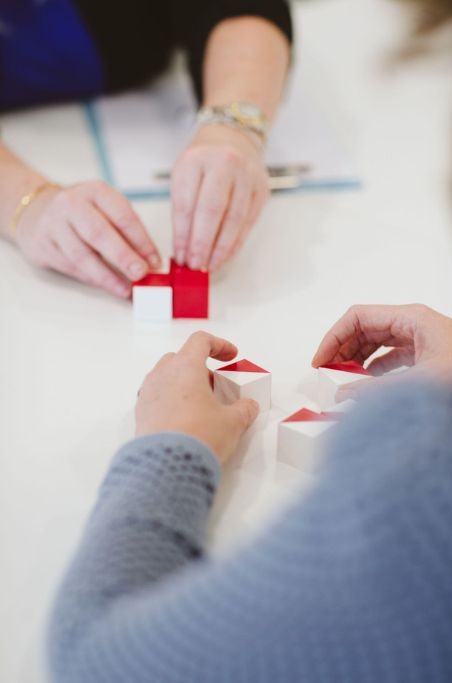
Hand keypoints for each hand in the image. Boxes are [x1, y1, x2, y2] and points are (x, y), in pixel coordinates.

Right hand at [15, 180, 160, 297]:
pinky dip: (91, 279)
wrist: (38, 210)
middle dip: (123, 256)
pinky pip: (70, 266)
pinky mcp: (43, 245)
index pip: (122, 216)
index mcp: (95, 191)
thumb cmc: (82, 212)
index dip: (141, 241)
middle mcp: (72, 204)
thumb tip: (150, 261)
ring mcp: (53, 225)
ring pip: (81, 255)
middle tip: (140, 273)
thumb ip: (128, 233)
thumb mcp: (107, 210)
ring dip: (106, 276)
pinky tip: (106, 285)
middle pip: (99, 233)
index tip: (154, 261)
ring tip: (125, 289)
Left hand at [135, 332, 258, 463]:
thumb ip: (244, 410)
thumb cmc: (199, 436)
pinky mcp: (141, 413)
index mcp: (185, 367)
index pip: (200, 341)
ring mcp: (148, 393)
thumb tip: (248, 407)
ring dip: (184, 384)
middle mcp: (162, 375)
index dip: (219, 345)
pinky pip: (157, 397)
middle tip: (216, 386)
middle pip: (180, 357)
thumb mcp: (232, 423)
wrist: (166, 466)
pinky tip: (184, 420)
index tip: (231, 356)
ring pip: (166, 377)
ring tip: (200, 405)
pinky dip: (171, 400)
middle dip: (200, 367)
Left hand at [171, 124, 268, 271]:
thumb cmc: (204, 161)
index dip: (182, 235)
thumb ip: (182, 210)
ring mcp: (246, 175)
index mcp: (195, 160)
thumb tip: (183, 250)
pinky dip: (235, 242)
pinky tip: (225, 255)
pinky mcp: (261, 189)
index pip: (186, 204)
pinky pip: (248, 222)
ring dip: (221, 248)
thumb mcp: (184, 175)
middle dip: (202, 243)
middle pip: (211, 211)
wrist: (234, 137)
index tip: (179, 256)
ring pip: (234, 219)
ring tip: (210, 265)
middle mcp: (223, 164)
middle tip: (195, 265)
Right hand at [312, 304, 451, 398]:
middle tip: (326, 374)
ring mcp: (418, 340)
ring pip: (374, 344)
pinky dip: (372, 372)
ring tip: (342, 382)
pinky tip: (365, 387)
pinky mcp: (423, 357)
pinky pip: (387, 359)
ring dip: (355, 362)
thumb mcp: (421, 382)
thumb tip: (343, 396)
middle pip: (363, 329)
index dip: (333, 337)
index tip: (320, 361)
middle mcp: (412, 325)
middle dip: (342, 350)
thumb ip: (376, 390)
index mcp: (411, 319)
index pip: (357, 317)